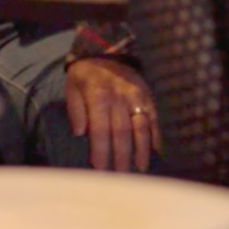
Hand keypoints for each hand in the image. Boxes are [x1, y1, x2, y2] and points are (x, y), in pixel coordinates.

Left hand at [64, 58, 158, 172]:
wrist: (107, 51)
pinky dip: (155, 135)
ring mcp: (136, 97)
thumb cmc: (85, 75)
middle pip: (122, 132)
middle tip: (119, 176)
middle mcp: (120, 97)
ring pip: (141, 127)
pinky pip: (154, 118)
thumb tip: (79, 133)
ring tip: (140, 169)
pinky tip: (156, 151)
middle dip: (121, 157)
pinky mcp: (147, 96)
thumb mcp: (72, 87)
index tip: (99, 168)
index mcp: (98, 96)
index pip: (100, 129)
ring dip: (141, 150)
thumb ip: (75, 110)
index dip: (101, 150)